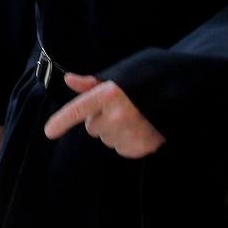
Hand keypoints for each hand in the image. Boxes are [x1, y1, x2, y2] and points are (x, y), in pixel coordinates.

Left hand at [43, 74, 164, 158]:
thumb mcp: (118, 78)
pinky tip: (139, 129)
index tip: (49, 132)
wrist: (178, 94)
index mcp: (109, 94)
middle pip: (92, 127)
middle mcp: (116, 115)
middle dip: (100, 119)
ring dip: (113, 131)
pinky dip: (126, 141)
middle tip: (120, 109)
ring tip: (133, 118)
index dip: (61, 121)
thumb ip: (91, 83)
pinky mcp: (140, 148)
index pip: (78, 109)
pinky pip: (120, 148)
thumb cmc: (145, 82)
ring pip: (106, 139)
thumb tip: (69, 79)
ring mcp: (129, 133)